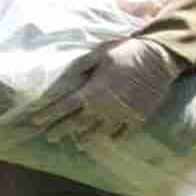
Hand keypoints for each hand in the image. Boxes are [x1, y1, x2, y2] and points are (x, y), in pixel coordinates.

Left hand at [31, 38, 182, 146]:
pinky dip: (112, 138)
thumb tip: (65, 75)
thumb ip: (81, 65)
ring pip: (98, 132)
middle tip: (49, 137)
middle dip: (61, 130)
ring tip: (76, 143)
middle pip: (77, 123)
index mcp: (93, 91)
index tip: (36, 121)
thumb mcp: (100, 53)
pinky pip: (122, 133)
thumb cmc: (126, 52)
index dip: (49, 114)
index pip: (65, 106)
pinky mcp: (137, 119)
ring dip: (85, 138)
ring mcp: (121, 116)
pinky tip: (106, 140)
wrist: (159, 59)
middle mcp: (104, 107)